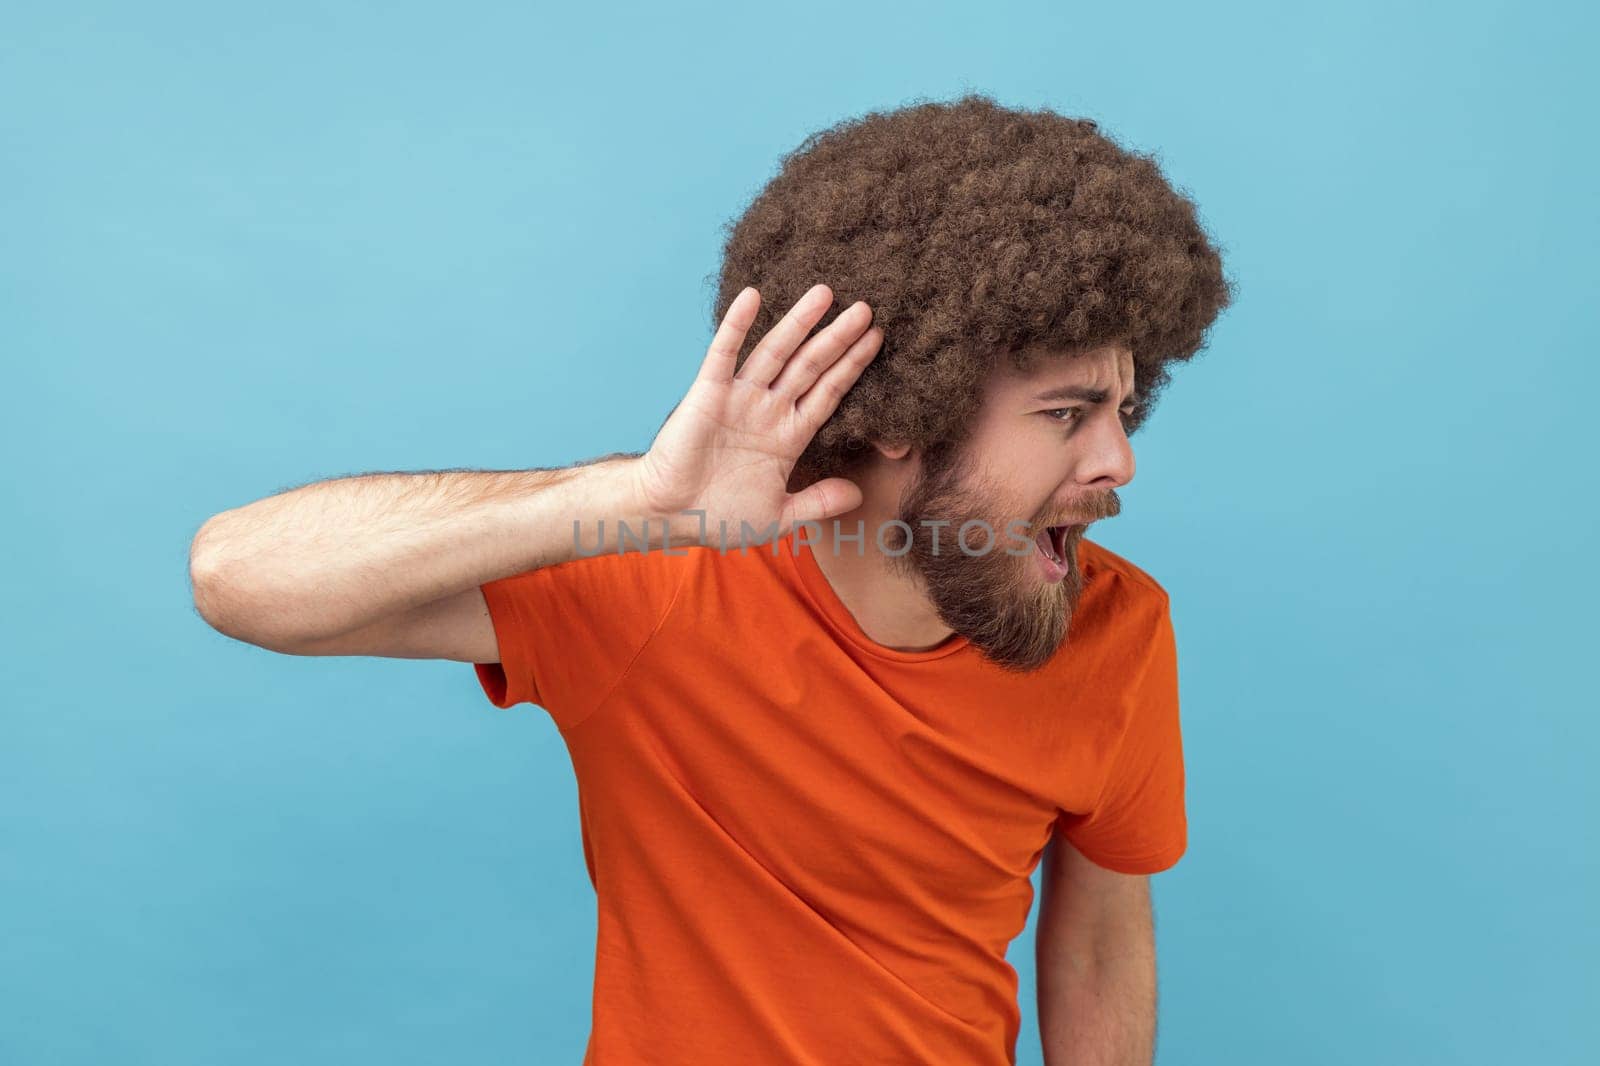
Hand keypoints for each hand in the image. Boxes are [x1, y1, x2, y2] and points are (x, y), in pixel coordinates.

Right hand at [633, 283, 882, 547]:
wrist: (672, 516)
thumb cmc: (720, 516)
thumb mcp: (778, 515)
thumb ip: (817, 503)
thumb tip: (858, 494)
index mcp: (788, 435)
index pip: (828, 392)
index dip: (851, 366)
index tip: (875, 340)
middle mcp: (768, 409)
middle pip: (810, 365)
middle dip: (837, 338)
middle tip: (865, 308)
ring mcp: (740, 398)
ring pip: (776, 352)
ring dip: (799, 322)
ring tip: (825, 293)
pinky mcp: (709, 393)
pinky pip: (725, 354)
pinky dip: (738, 325)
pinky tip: (753, 296)